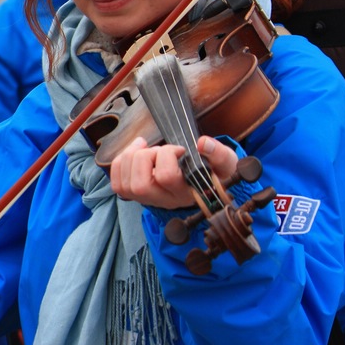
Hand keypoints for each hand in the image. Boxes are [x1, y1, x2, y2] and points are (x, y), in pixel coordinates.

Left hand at [109, 135, 239, 208]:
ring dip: (131, 158)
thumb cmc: (215, 171)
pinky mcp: (136, 195)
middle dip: (144, 157)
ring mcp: (149, 200)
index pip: (167, 177)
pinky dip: (120, 164)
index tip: (179, 149)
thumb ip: (219, 153)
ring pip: (126, 186)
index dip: (167, 155)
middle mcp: (166, 200)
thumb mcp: (226, 162)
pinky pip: (118, 185)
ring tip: (147, 148)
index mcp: (187, 193)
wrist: (207, 183)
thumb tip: (203, 143)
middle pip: (140, 185)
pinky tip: (135, 152)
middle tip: (158, 149)